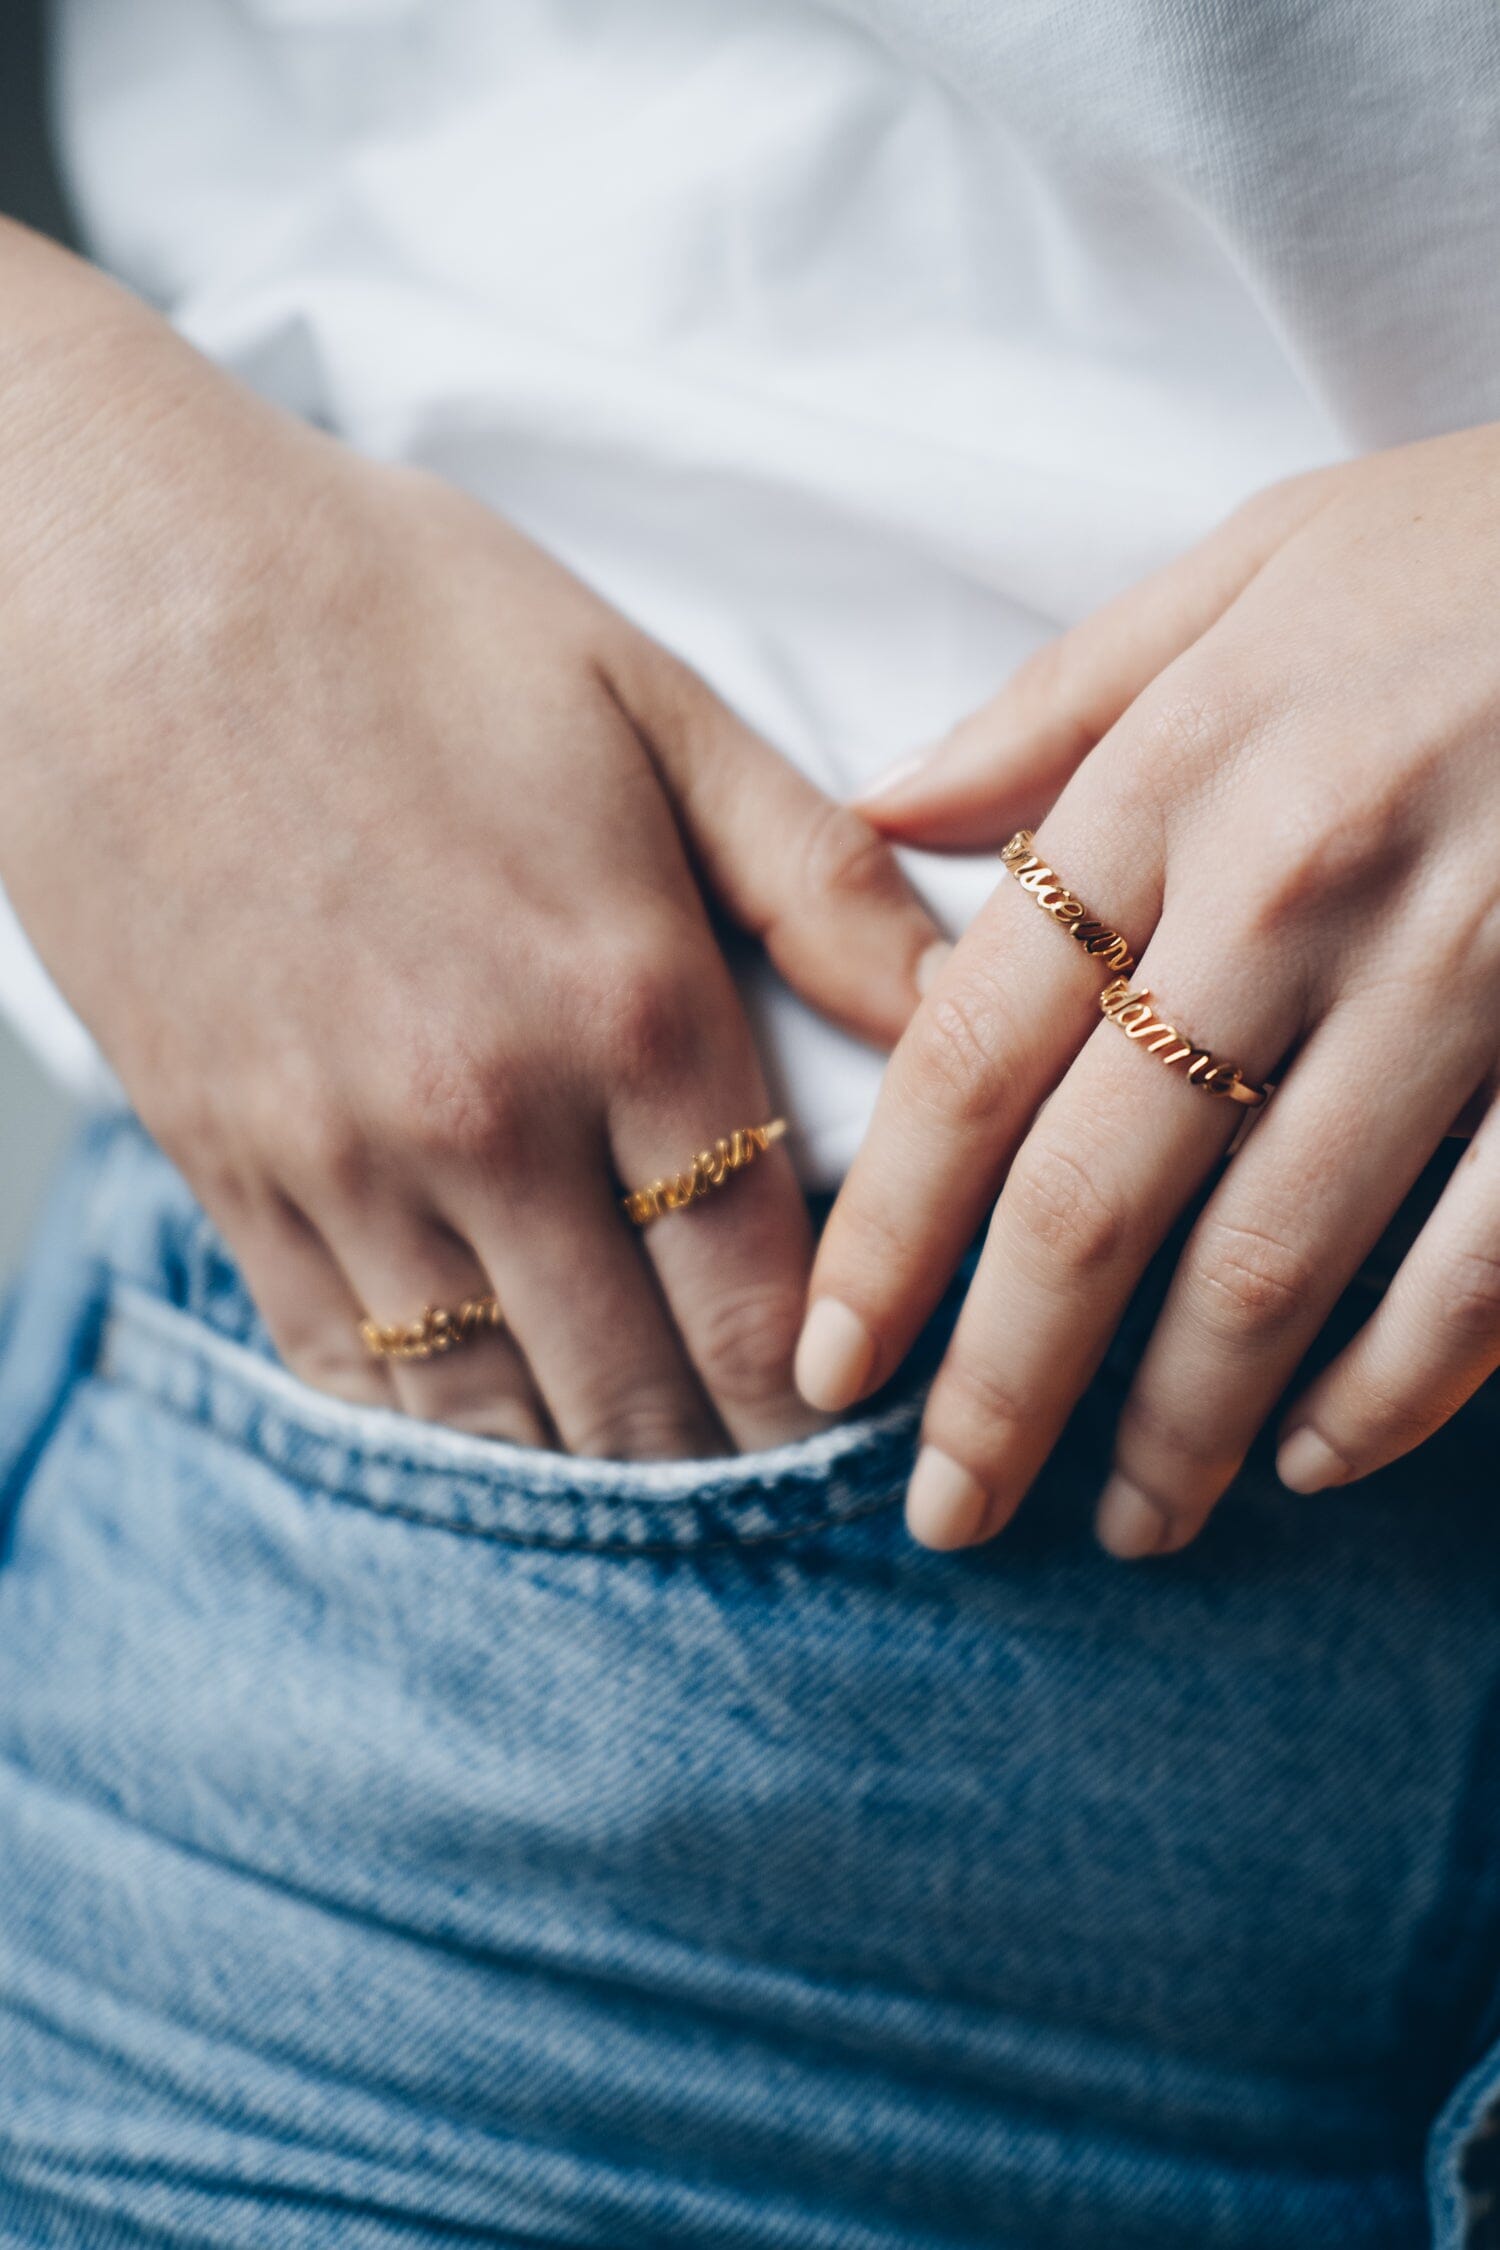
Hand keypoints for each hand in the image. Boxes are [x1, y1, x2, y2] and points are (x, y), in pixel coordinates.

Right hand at [0, 223, 943, 1455]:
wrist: (116, 584)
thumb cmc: (400, 617)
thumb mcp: (650, 702)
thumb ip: (816, 883)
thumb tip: (957, 1018)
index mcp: (629, 1005)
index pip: (765, 1296)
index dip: (827, 1391)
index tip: (860, 1411)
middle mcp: (489, 1119)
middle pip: (644, 1391)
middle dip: (726, 1454)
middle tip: (777, 1462)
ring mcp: (341, 1163)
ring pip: (496, 1412)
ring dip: (590, 1462)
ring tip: (654, 1455)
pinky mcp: (226, 1171)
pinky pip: (348, 1370)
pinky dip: (438, 1425)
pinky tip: (499, 1418)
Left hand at [796, 426, 1499, 1552]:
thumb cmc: (1482, 543)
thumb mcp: (1250, 562)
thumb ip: (1056, 703)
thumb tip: (882, 809)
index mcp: (1179, 777)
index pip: (970, 1053)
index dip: (884, 1233)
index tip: (832, 1360)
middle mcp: (1297, 889)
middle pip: (1093, 1199)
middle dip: (1004, 1387)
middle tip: (947, 1517)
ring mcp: (1465, 973)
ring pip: (1275, 1263)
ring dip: (1182, 1426)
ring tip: (1125, 1522)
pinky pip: (1483, 1265)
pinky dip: (1399, 1388)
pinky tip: (1321, 1459)